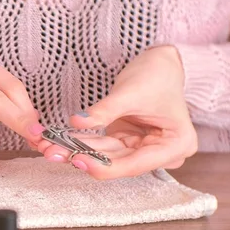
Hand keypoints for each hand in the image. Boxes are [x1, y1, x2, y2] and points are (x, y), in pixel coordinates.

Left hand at [38, 46, 197, 178]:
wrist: (162, 64)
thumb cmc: (157, 75)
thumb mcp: (130, 92)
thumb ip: (104, 111)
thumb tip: (77, 122)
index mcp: (176, 144)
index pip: (135, 164)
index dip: (105, 166)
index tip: (79, 161)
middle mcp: (163, 153)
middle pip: (119, 162)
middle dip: (86, 157)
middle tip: (55, 153)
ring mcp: (145, 149)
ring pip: (108, 156)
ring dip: (80, 151)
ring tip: (52, 148)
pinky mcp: (130, 143)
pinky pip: (104, 146)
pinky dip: (84, 143)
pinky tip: (62, 142)